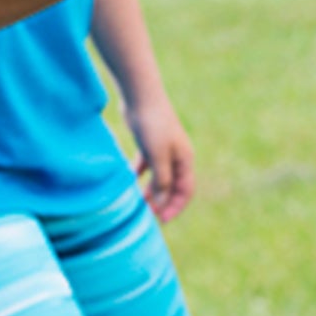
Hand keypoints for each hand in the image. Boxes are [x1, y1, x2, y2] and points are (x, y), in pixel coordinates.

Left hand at [126, 97, 195, 222]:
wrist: (140, 96)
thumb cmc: (152, 125)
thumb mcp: (158, 156)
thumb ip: (161, 181)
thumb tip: (162, 204)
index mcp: (185, 159)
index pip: (185, 190)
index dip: (175, 207)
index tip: (161, 220)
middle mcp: (176, 155)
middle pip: (172, 185)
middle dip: (162, 202)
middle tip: (148, 216)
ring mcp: (162, 149)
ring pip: (159, 176)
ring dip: (150, 190)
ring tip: (139, 203)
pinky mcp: (148, 142)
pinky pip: (146, 164)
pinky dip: (139, 174)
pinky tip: (129, 182)